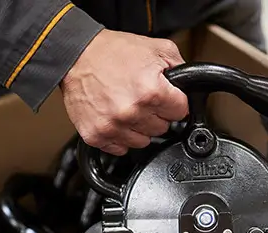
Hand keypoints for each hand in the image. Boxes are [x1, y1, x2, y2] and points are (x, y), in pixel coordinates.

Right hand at [60, 29, 188, 155]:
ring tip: (128, 108)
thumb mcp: (157, 49)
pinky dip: (120, 136)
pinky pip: (120, 148)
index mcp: (151, 91)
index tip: (164, 97)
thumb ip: (180, 69)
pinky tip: (116, 118)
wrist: (76, 56)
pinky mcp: (96, 135)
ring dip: (139, 128)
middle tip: (142, 98)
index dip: (174, 102)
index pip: (181, 112)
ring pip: (144, 142)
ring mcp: (113, 126)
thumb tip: (191, 86)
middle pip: (162, 128)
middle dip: (156, 114)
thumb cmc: (112, 52)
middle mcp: (132, 112)